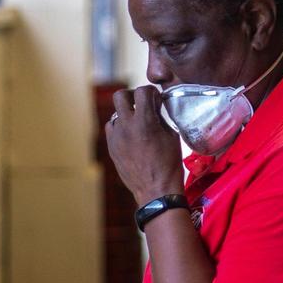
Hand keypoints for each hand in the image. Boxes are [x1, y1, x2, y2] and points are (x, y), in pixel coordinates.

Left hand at [105, 86, 184, 206]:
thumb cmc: (169, 164)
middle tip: (142, 104)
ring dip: (126, 114)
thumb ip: (160, 117)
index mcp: (144, 122)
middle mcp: (126, 127)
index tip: (156, 98)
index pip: (142, 91)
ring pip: (114, 113)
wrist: (156, 191)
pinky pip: (112, 129)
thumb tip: (154, 105)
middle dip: (132, 96)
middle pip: (120, 96)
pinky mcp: (111, 148)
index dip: (151, 91)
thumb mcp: (171, 136)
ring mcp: (116, 138)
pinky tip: (131, 136)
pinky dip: (120, 128)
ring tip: (137, 123)